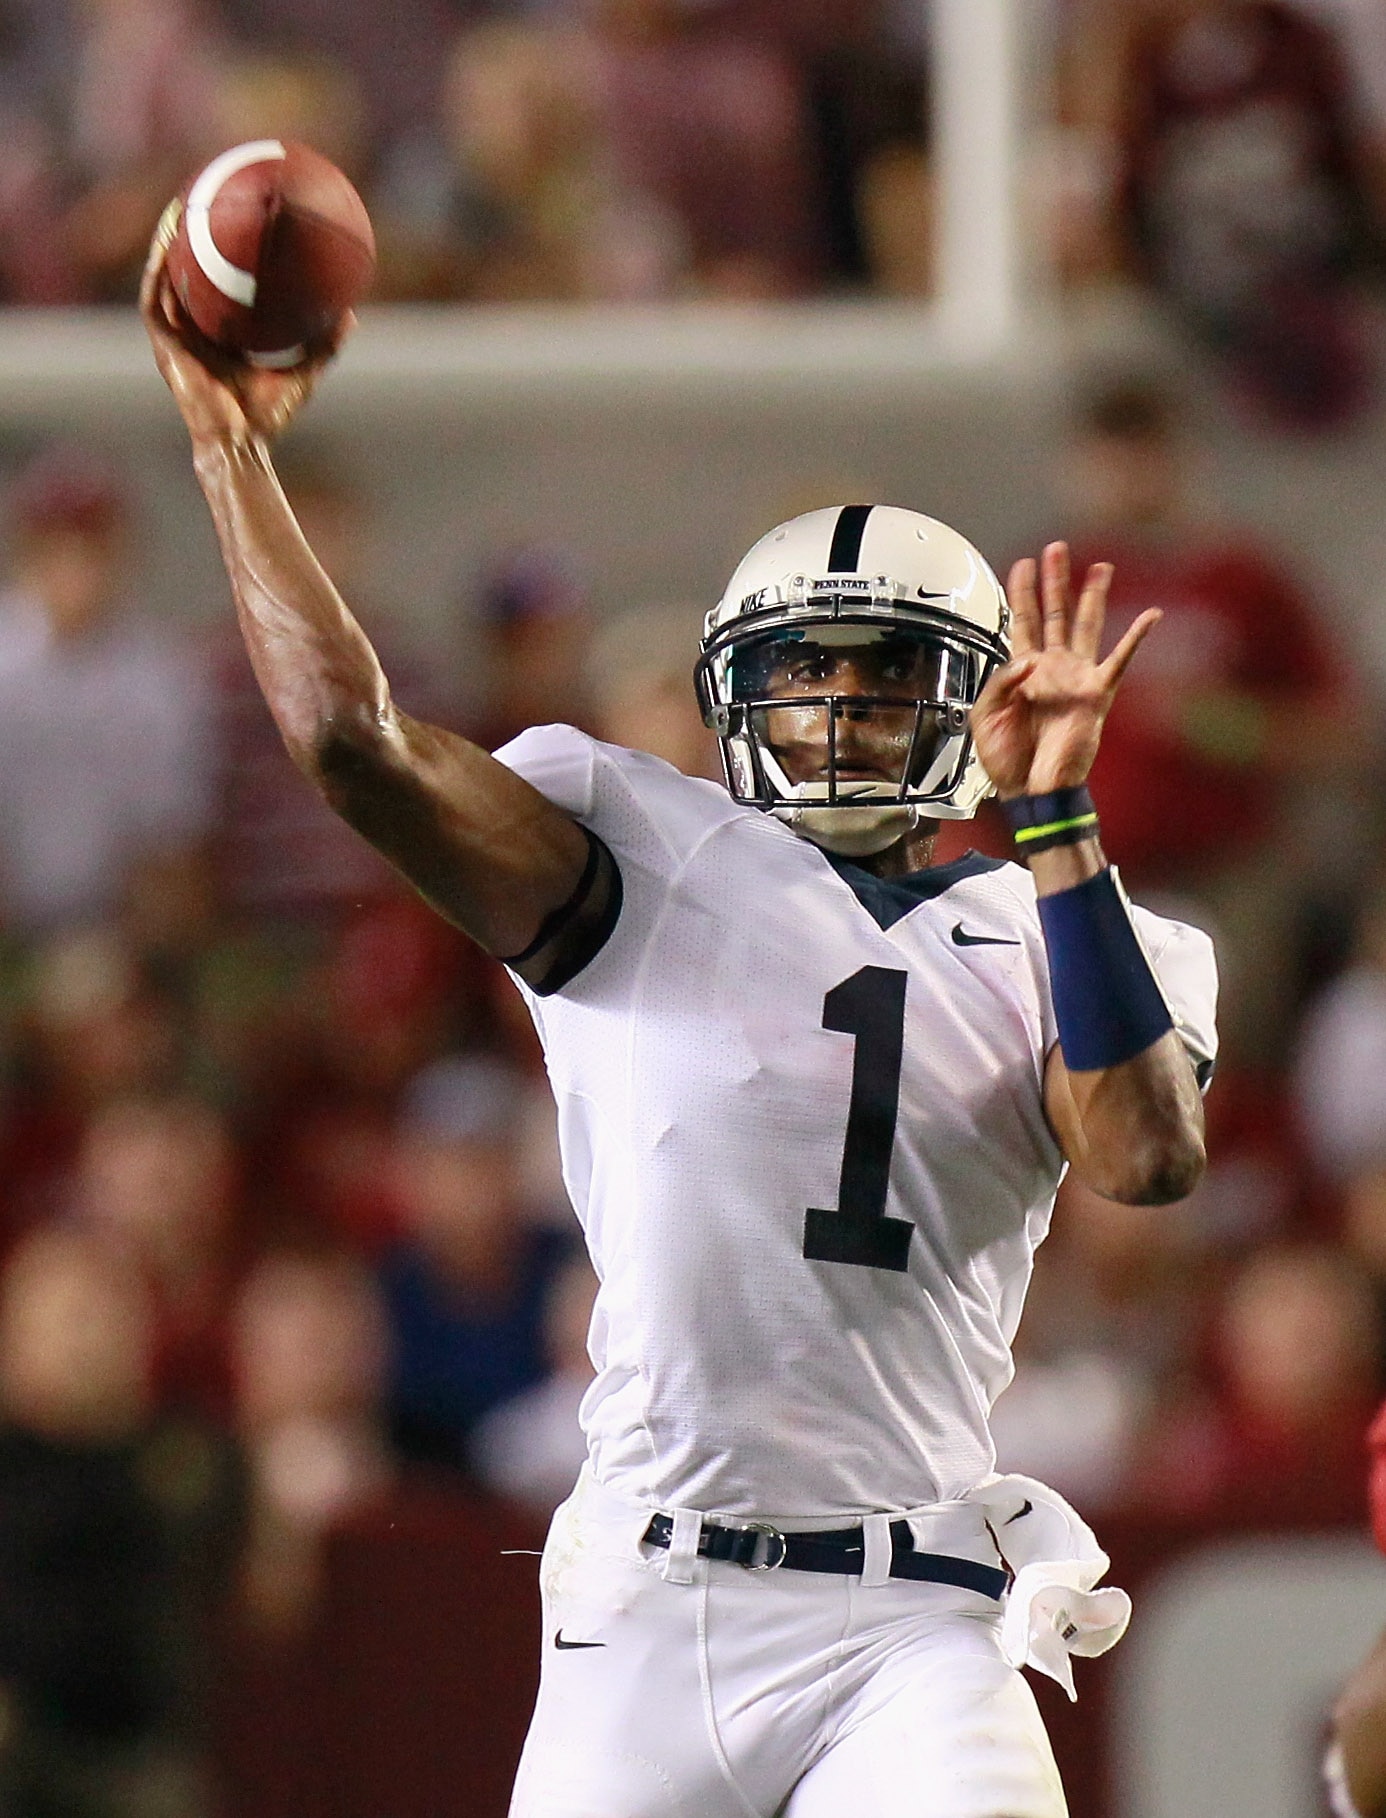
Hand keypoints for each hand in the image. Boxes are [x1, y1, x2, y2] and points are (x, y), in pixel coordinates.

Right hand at [140, 199, 351, 447]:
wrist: (239, 443)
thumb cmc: (268, 417)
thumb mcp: (302, 373)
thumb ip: (324, 345)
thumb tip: (350, 314)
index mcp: (220, 340)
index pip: (218, 292)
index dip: (221, 260)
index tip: (233, 227)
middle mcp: (194, 335)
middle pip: (188, 277)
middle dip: (191, 241)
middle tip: (204, 203)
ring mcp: (175, 340)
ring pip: (164, 281)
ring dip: (167, 246)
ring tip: (178, 210)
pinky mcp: (162, 347)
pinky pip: (155, 301)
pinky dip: (158, 272)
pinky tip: (166, 245)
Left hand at [970, 542, 1159, 798]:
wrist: (1031, 790)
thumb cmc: (1007, 760)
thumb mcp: (984, 715)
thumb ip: (999, 680)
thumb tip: (1027, 658)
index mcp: (1021, 671)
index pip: (1022, 621)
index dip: (1022, 592)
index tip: (1022, 563)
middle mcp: (1051, 668)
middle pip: (1055, 613)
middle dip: (1055, 580)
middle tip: (1056, 547)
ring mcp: (1075, 678)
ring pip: (1086, 626)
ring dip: (1091, 595)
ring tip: (1099, 565)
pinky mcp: (1097, 694)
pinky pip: (1119, 660)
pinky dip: (1136, 637)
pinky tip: (1152, 614)